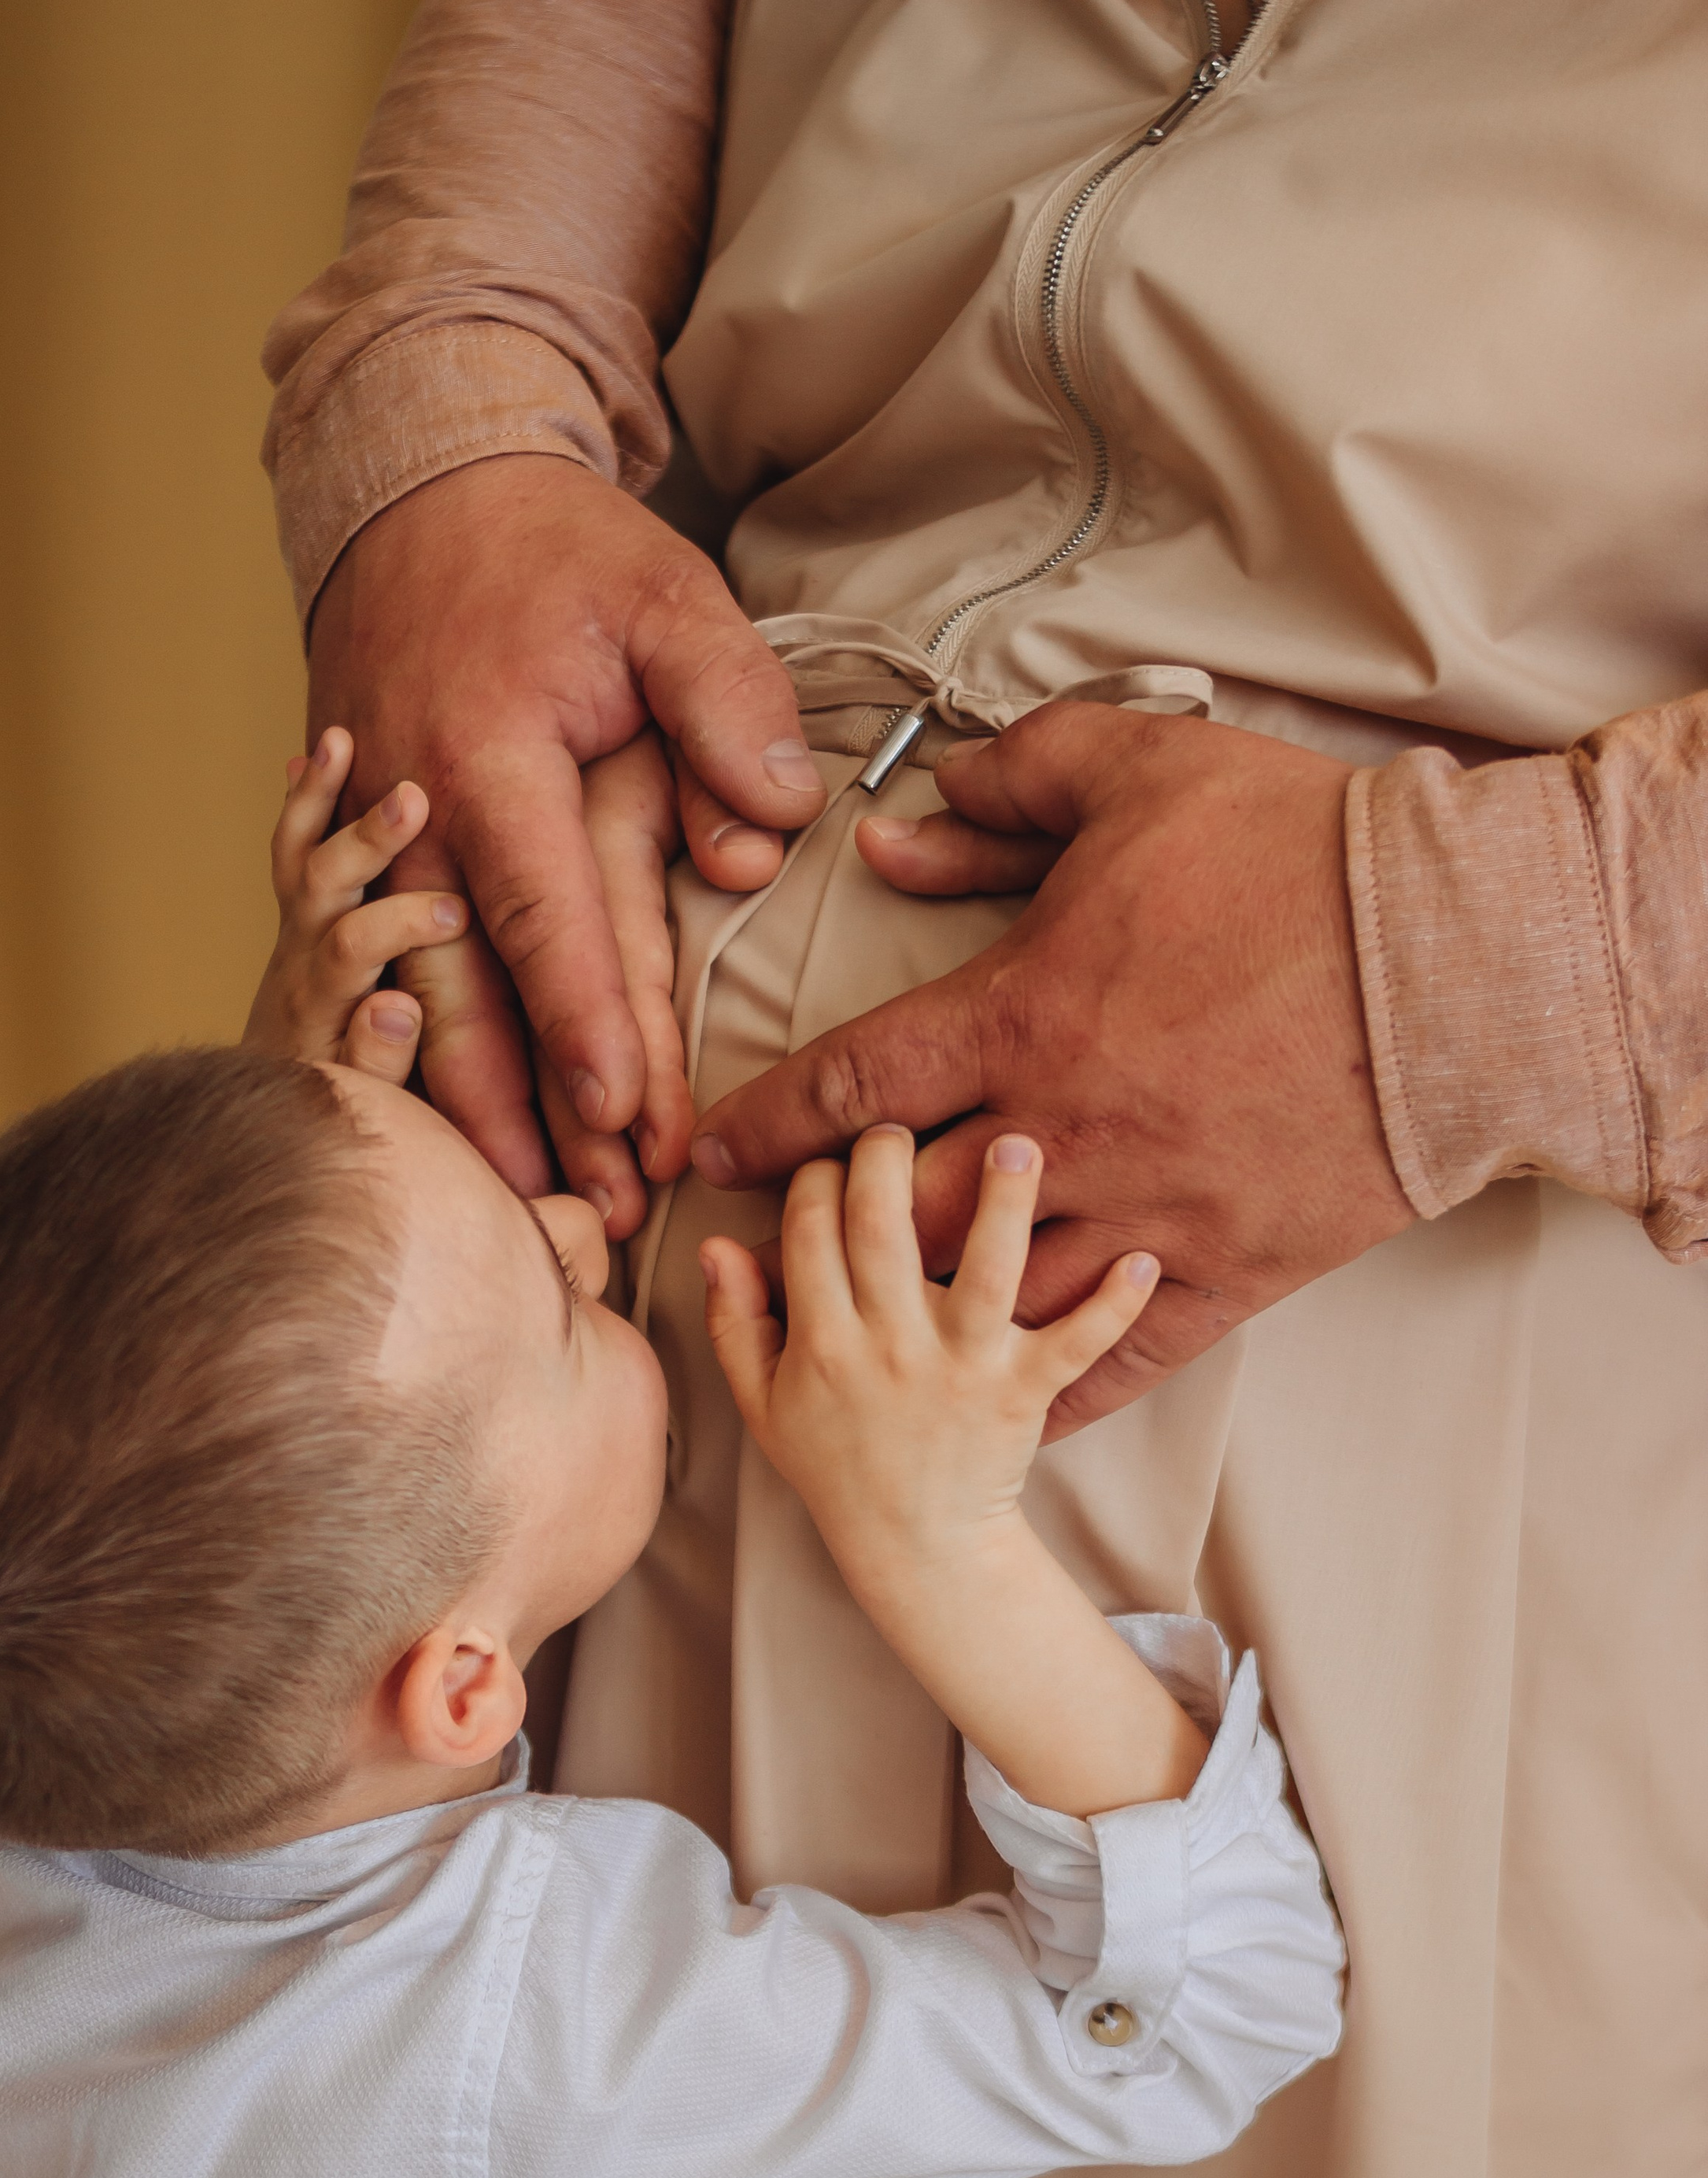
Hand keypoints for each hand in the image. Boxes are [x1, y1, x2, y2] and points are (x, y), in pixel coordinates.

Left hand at [243, 728, 452, 1086]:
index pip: (354, 949)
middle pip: (321, 887)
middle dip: (366, 840)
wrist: (288, 1102)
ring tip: (338, 742)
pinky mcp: (299, 913)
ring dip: (319, 797)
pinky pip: (292, 848)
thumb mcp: (368, 1101)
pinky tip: (321, 752)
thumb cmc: (349, 1106)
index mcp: (323, 1002)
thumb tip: (396, 1009)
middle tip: (411, 800)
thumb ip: (378, 1062)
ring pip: (298, 855)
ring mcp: (295, 930)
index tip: (454, 911)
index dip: (401, 924)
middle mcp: (300, 958)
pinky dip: (305, 800)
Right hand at [308, 455, 826, 1234]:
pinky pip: (385, 983)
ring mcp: (375, 844)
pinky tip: (467, 1134)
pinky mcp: (362, 861)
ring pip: (419, 1010)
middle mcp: (416, 816)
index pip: (547, 915)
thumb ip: (729, 702)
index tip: (625, 1114)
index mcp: (493, 757)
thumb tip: (777, 825)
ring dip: (475, 1114)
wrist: (415, 501)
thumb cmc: (553, 558)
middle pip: (470, 999)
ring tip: (535, 1206)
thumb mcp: (665, 594)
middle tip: (593, 1218)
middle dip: (532, 1118)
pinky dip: (423, 1066)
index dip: (584, 1023)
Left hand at [690, 704, 1415, 1436]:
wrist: (1464, 965)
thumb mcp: (1140, 771)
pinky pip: (1109, 1358)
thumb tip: (899, 831)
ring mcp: (1138, 1218)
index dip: (769, 1124)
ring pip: (987, 1298)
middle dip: (825, 1233)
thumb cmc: (1300, 858)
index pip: (854, 1088)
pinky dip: (1046, 1386)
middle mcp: (1059, 1134)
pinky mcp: (1221, 1274)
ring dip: (921, 1313)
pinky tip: (1000, 1406)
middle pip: (895, 1215)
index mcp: (1024, 1017)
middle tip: (785, 1243)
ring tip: (872, 1323)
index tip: (712, 1150)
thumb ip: (1007, 793)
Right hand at [700, 1128, 1202, 1810]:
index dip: (819, 1174)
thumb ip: (736, 1321)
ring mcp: (962, 1367)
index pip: (809, 1227)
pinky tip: (1143, 1259)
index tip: (835, 1158)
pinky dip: (1113, 1307)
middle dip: (886, 1155)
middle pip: (882, 1225)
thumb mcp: (765, 1403)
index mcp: (822, 1341)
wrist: (915, 1547)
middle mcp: (890, 1345)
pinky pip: (1076, 1344)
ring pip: (985, 1270)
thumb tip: (717, 1243)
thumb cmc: (838, 1466)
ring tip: (1021, 1141)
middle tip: (901, 1120)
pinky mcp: (1024, 1391)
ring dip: (1006, 1204)